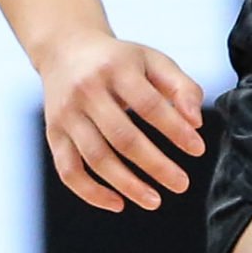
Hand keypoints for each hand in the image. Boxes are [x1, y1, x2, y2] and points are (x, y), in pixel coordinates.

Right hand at [38, 33, 205, 211]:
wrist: (65, 49)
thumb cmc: (118, 60)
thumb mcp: (152, 60)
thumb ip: (181, 87)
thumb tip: (195, 123)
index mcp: (115, 69)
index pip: (149, 105)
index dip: (175, 129)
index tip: (197, 149)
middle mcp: (86, 91)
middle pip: (122, 136)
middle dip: (155, 164)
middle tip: (181, 183)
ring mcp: (66, 114)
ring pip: (96, 157)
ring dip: (127, 184)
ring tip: (154, 200)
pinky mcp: (54, 133)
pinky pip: (69, 170)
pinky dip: (91, 192)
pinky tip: (117, 203)